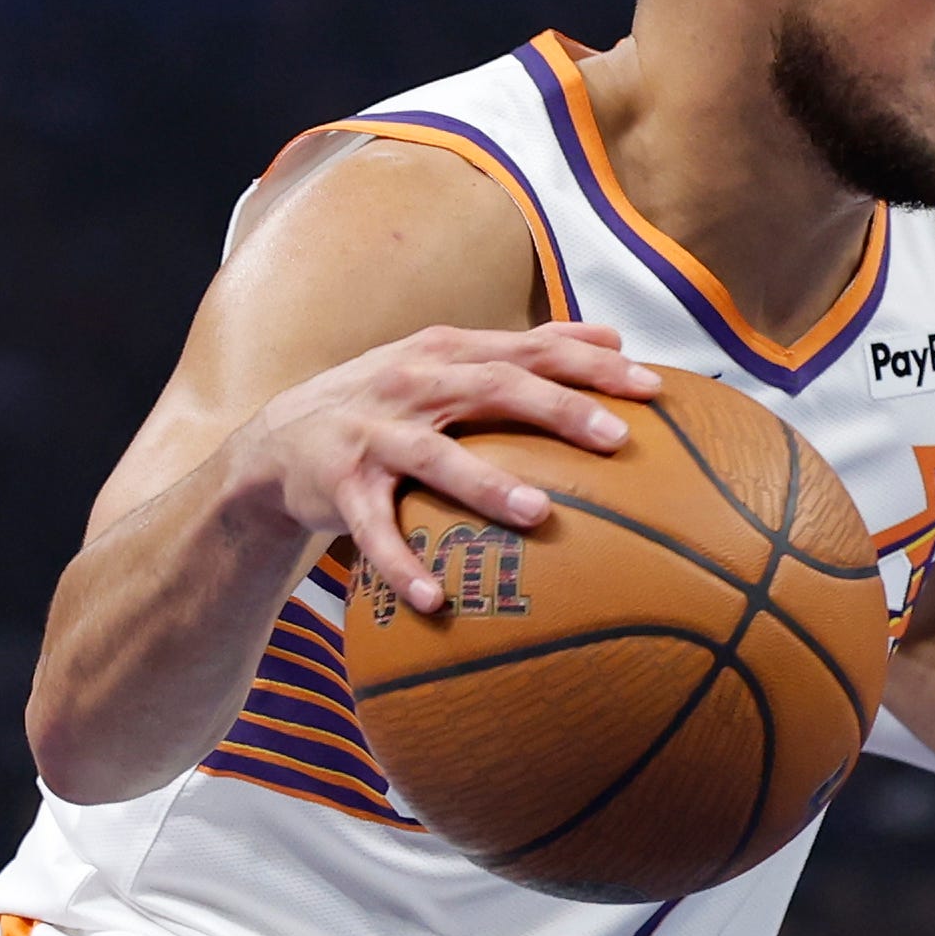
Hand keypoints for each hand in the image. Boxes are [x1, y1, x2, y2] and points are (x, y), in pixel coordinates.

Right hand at [220, 321, 664, 615]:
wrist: (283, 440)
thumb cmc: (391, 403)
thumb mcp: (450, 363)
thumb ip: (529, 351)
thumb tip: (614, 337)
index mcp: (449, 353)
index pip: (529, 351)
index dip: (589, 367)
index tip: (651, 389)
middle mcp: (413, 383)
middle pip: (492, 389)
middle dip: (555, 409)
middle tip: (615, 438)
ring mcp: (375, 434)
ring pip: (434, 457)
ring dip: (485, 484)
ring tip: (536, 512)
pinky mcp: (341, 487)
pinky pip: (373, 530)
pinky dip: (400, 563)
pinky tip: (434, 599)